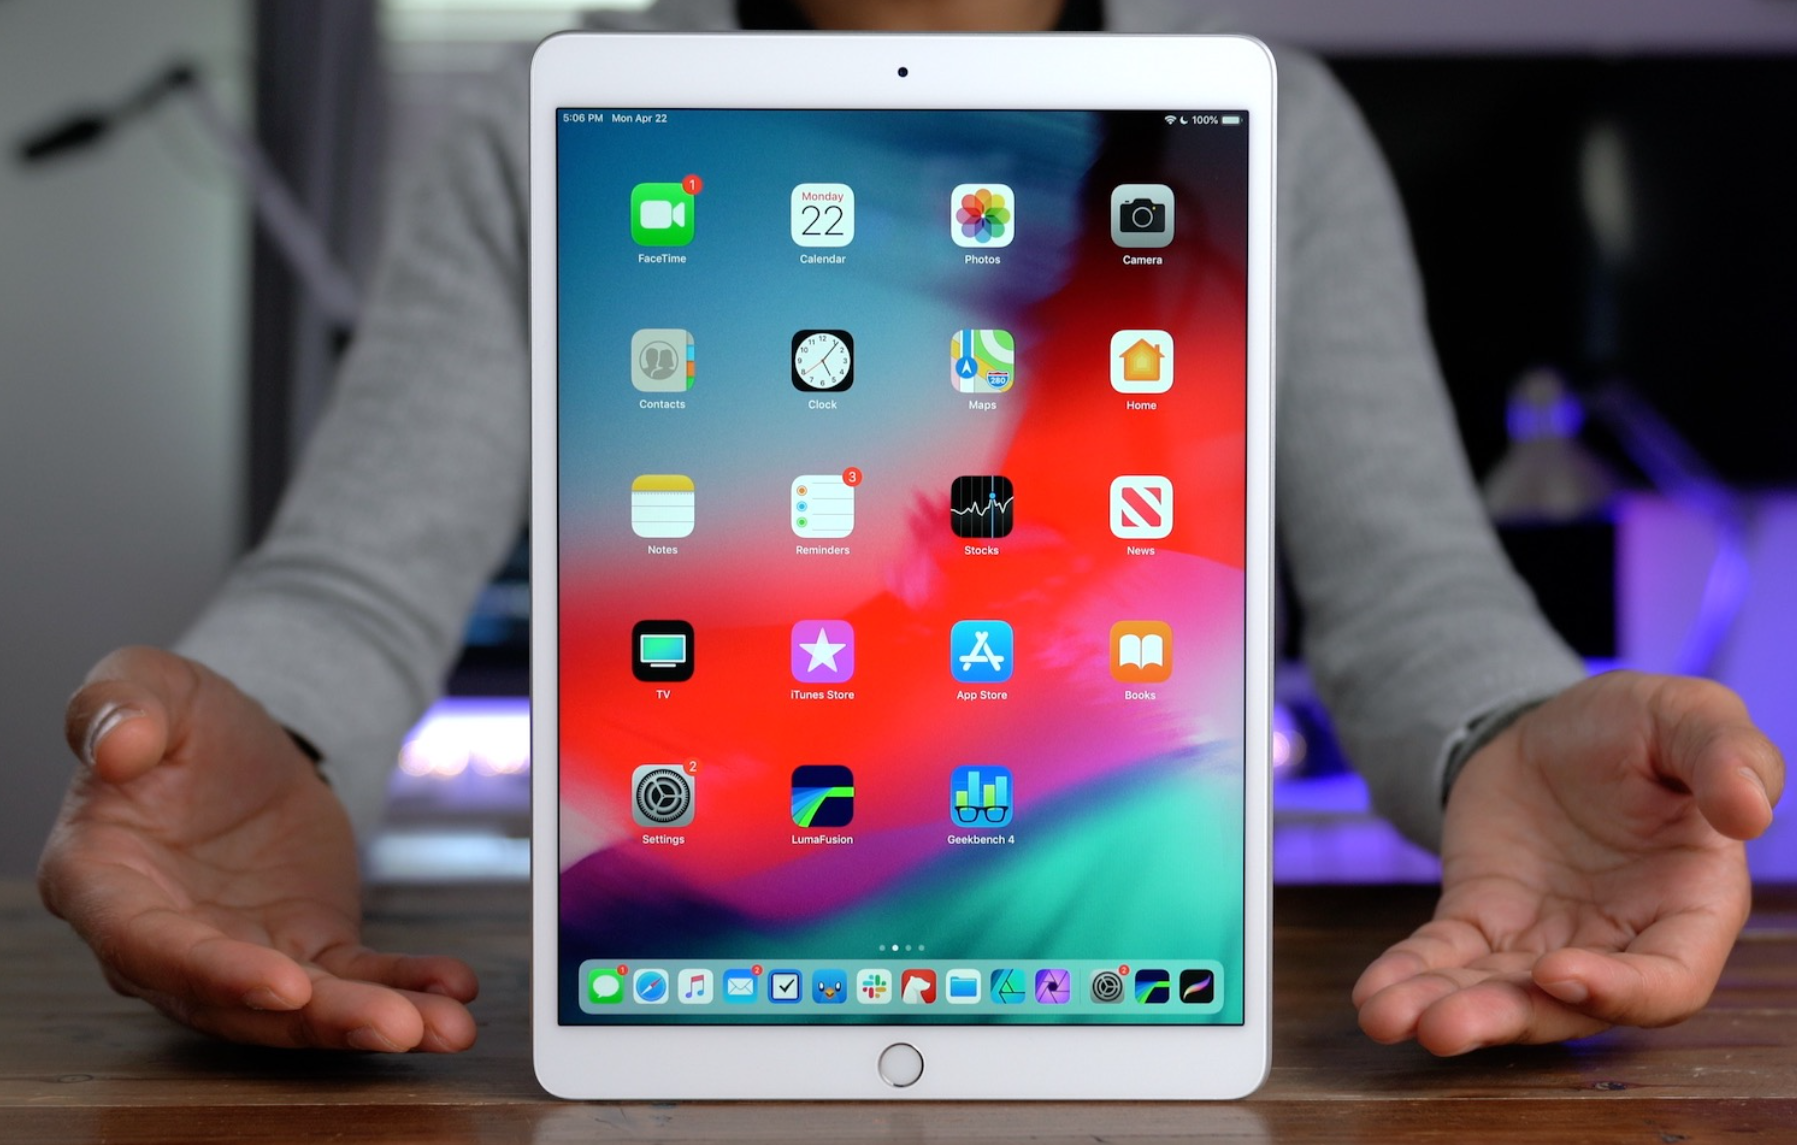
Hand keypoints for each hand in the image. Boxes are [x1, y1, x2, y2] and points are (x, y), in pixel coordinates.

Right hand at [39, 646, 477, 1050]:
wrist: (240, 744)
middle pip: (233, 999)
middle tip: (396, 1023)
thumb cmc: (173, 722)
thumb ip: (117, 707)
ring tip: (443, 1026)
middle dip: (318, 1018)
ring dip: (370, 1019)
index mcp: (99, 879)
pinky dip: (402, 986)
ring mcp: (234, 953)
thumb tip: (116, 746)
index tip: (285, 986)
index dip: (212, 973)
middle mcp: (159, 938)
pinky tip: (452, 990)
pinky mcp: (301, 946)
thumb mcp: (142, 683)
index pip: (146, 945)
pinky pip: (351, 977)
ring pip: (299, 1006)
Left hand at [1353, 671, 1782, 1054]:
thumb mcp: (1689, 716)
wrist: (1555, 722)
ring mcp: (1546, 938)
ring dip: (1445, 1009)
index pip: (1668, 981)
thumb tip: (1749, 809)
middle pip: (1566, 1008)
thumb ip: (1729, 754)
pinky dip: (1410, 975)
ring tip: (1386, 1017)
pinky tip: (1374, 992)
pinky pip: (1448, 957)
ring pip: (1498, 992)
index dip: (1618, 991)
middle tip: (1441, 1027)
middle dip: (1503, 1019)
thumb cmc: (1641, 727)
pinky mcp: (1484, 918)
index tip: (1557, 973)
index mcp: (1689, 907)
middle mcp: (1618, 941)